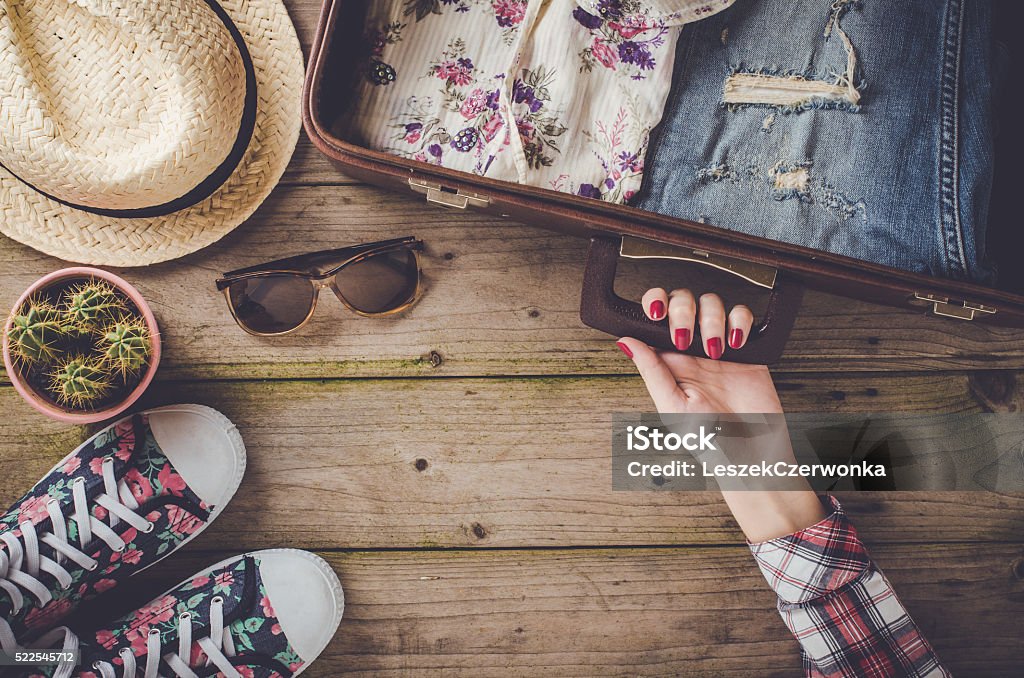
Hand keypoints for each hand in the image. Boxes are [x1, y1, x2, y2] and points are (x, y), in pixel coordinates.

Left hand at [616, 288, 824, 540]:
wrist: (750, 453)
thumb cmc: (708, 440)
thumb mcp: (671, 405)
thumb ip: (651, 370)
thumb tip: (625, 341)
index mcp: (668, 360)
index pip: (656, 319)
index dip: (654, 303)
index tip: (655, 312)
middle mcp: (692, 349)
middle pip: (683, 302)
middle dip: (683, 311)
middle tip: (685, 338)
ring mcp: (719, 346)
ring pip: (712, 304)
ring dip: (711, 320)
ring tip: (715, 351)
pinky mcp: (748, 348)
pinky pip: (742, 316)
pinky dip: (739, 321)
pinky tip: (736, 344)